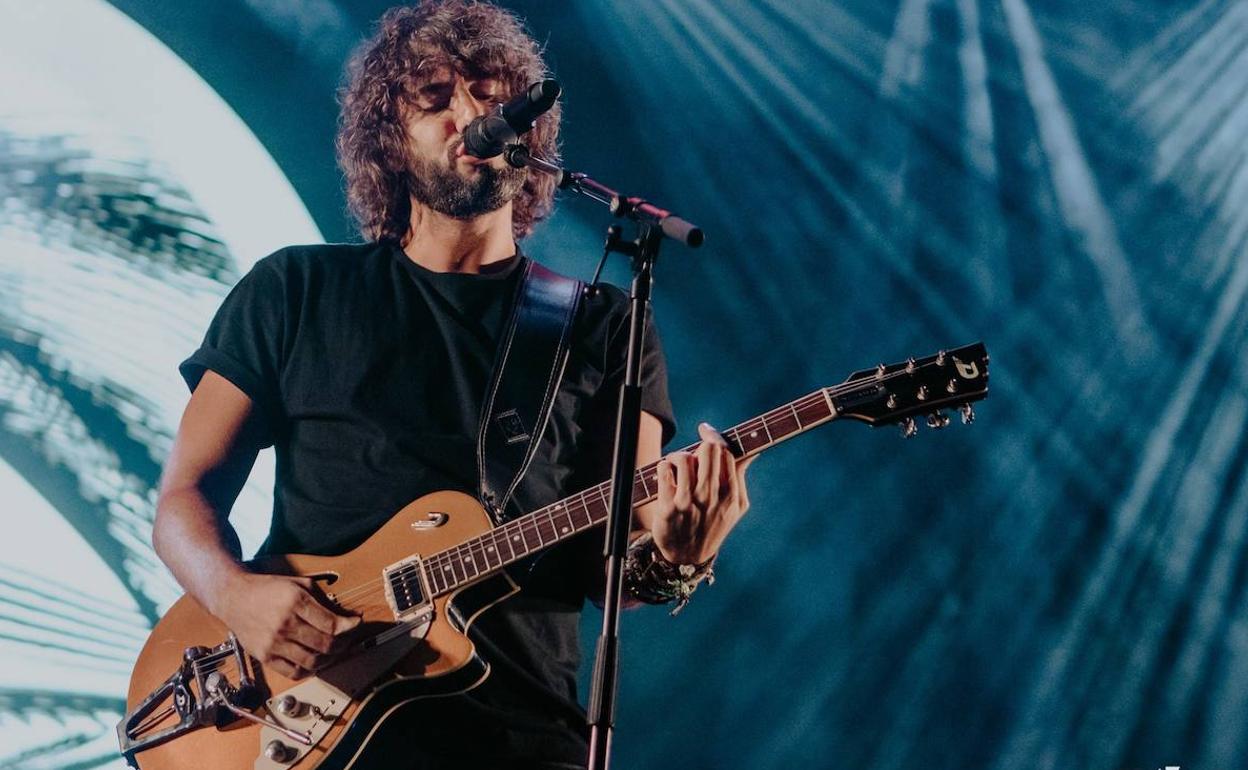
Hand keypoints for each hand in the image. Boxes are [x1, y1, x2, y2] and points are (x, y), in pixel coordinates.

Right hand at [215, 573, 360, 679]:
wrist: (234, 597)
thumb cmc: (269, 589)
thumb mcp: (300, 584)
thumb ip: (326, 600)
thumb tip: (351, 616)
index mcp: (295, 602)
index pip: (332, 624)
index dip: (351, 627)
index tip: (357, 624)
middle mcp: (285, 624)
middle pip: (326, 644)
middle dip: (344, 643)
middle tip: (348, 638)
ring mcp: (274, 643)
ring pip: (313, 661)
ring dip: (329, 659)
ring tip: (334, 651)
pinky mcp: (265, 657)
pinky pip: (293, 672)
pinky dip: (309, 670)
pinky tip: (314, 660)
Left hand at [652, 422, 756, 564]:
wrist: (687, 558)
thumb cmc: (713, 525)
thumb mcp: (735, 506)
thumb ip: (740, 476)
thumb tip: (751, 452)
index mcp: (731, 495)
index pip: (726, 453)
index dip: (715, 437)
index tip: (706, 430)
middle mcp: (711, 498)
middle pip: (708, 450)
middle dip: (699, 445)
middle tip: (694, 453)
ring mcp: (689, 502)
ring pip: (685, 457)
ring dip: (679, 456)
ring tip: (678, 465)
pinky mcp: (668, 507)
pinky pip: (665, 469)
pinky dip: (664, 466)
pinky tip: (667, 475)